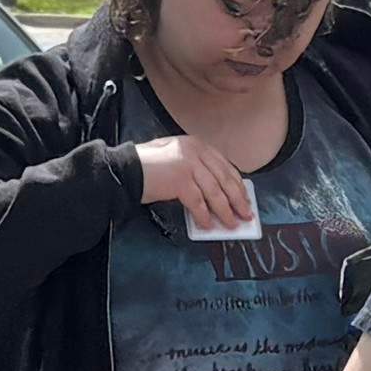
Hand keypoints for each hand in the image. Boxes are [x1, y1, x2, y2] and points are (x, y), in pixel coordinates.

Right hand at [134, 130, 254, 230]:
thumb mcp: (177, 159)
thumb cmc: (148, 167)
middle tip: (245, 214)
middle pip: (224, 179)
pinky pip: (198, 203)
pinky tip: (207, 225)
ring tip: (231, 224)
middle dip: (237, 200)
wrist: (125, 170)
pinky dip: (204, 216)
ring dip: (225, 211)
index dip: (237, 185)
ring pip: (215, 192)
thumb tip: (217, 196)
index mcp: (197, 145)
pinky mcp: (180, 180)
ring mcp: (188, 165)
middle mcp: (195, 151)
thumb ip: (197, 170)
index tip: (245, 199)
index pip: (225, 166)